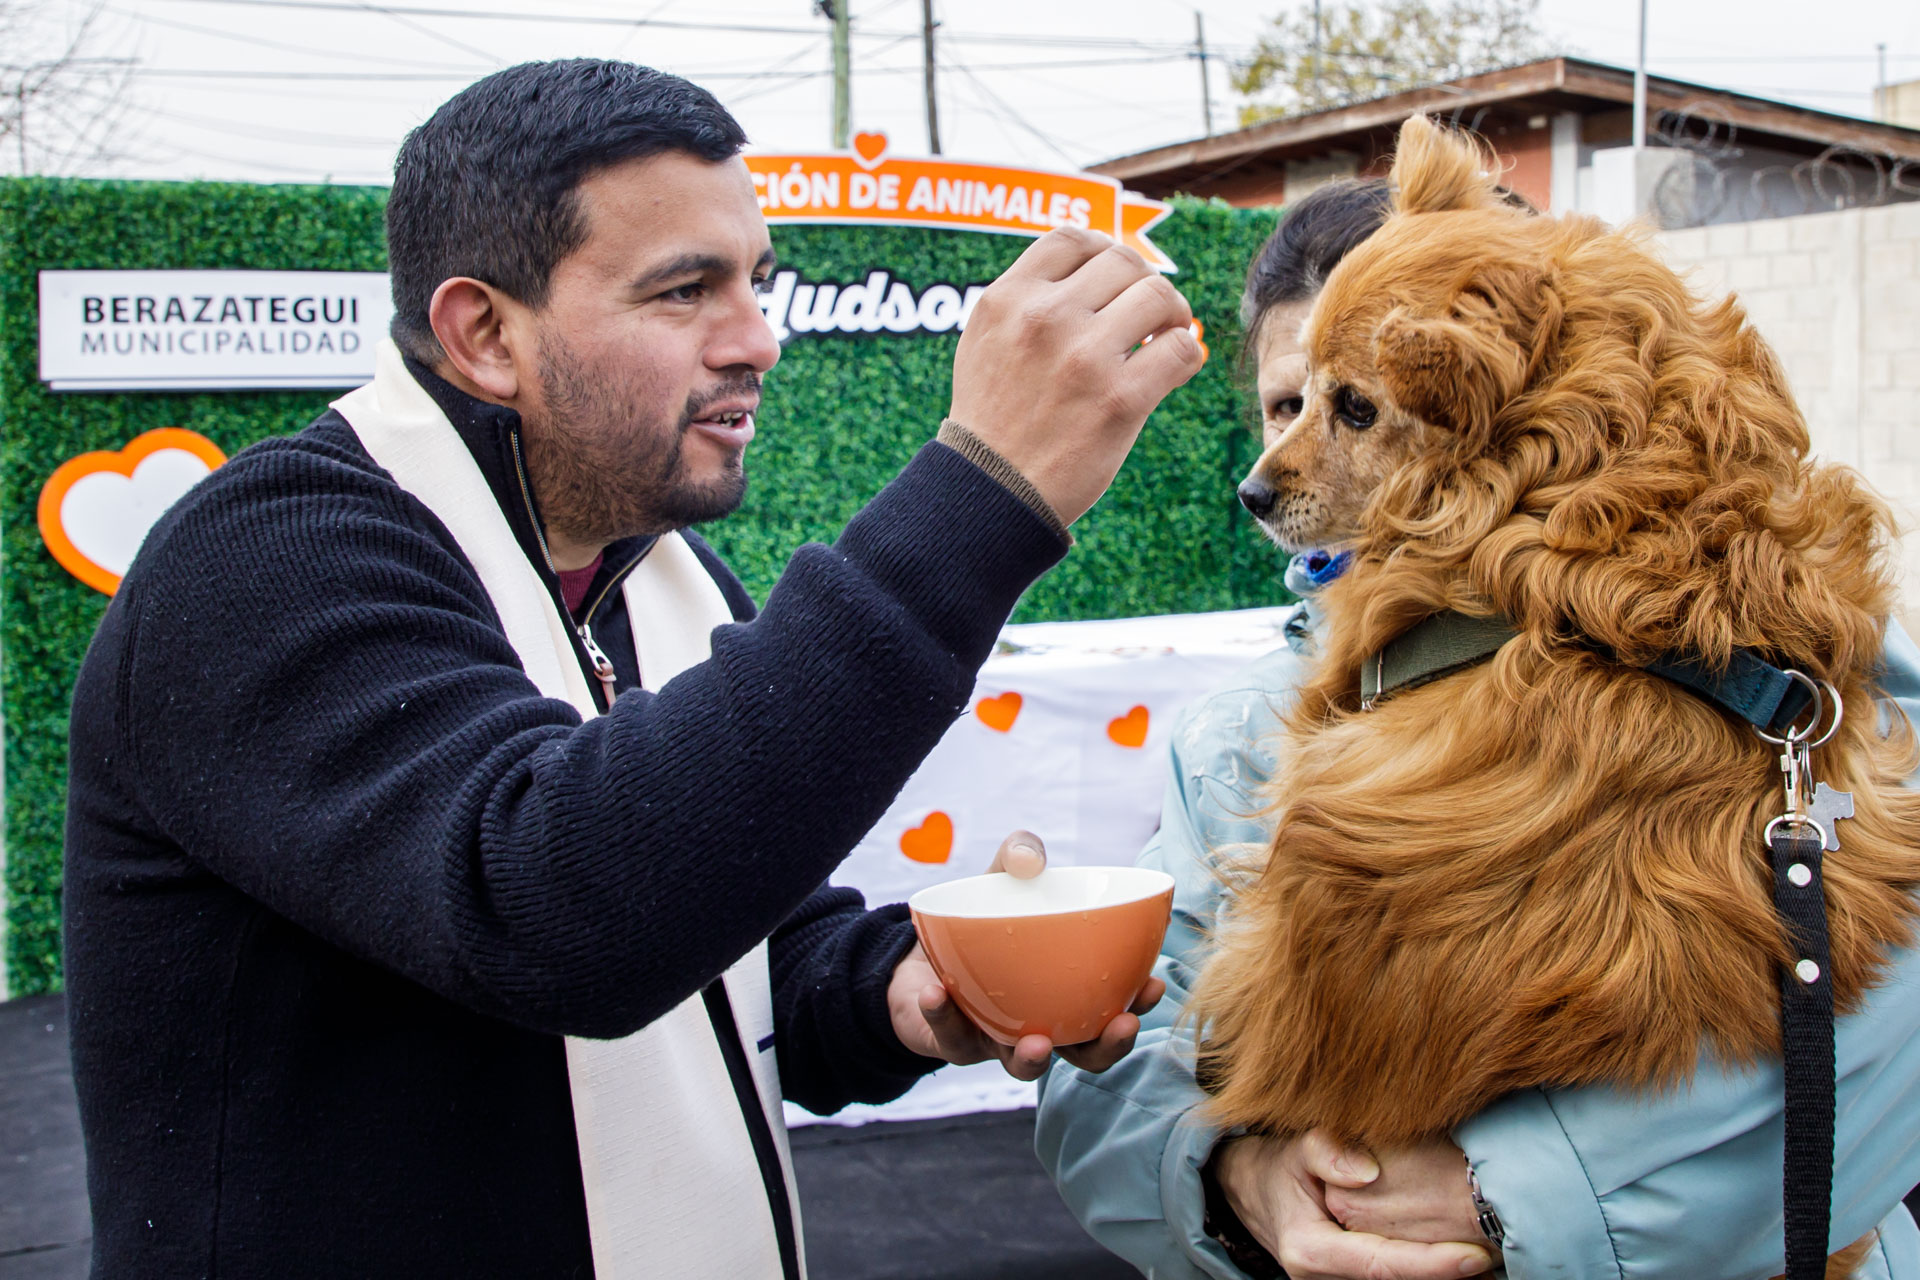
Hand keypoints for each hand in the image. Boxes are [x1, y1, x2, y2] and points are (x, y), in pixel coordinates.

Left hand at [886, 830, 1167, 1079]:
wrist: (924, 952)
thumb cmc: (983, 918)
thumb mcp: (1004, 880)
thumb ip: (1019, 857)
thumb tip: (1031, 858)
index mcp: (1070, 994)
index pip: (1114, 1009)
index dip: (1141, 1004)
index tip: (1155, 984)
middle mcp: (1042, 1026)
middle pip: (1085, 1053)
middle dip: (1108, 1047)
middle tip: (1122, 1025)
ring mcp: (999, 1041)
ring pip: (1024, 1066)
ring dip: (1033, 1061)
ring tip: (1035, 1045)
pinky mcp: (954, 1043)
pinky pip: (951, 1039)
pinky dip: (944, 1018)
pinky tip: (935, 994)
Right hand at [950, 227, 1203, 524]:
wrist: (991, 493)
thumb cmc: (994, 419)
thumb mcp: (986, 342)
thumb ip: (1026, 301)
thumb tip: (1091, 268)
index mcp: (1006, 299)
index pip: (1072, 238)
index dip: (1104, 251)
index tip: (1115, 280)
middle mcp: (1043, 318)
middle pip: (1123, 261)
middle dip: (1144, 283)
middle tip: (1148, 315)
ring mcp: (1083, 357)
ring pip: (1159, 295)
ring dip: (1173, 313)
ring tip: (1164, 336)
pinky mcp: (1120, 399)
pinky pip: (1181, 349)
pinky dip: (1186, 355)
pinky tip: (1171, 371)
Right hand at [1212, 1130, 1496, 1279]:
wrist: (1258, 1194)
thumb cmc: (1284, 1169)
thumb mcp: (1296, 1149)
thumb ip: (1327, 1151)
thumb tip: (1370, 1170)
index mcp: (1311, 1252)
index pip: (1381, 1266)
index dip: (1431, 1265)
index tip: (1476, 1256)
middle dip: (1448, 1276)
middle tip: (1499, 1255)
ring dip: (1441, 1278)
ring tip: (1492, 1259)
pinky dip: (1427, 1273)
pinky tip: (1460, 1261)